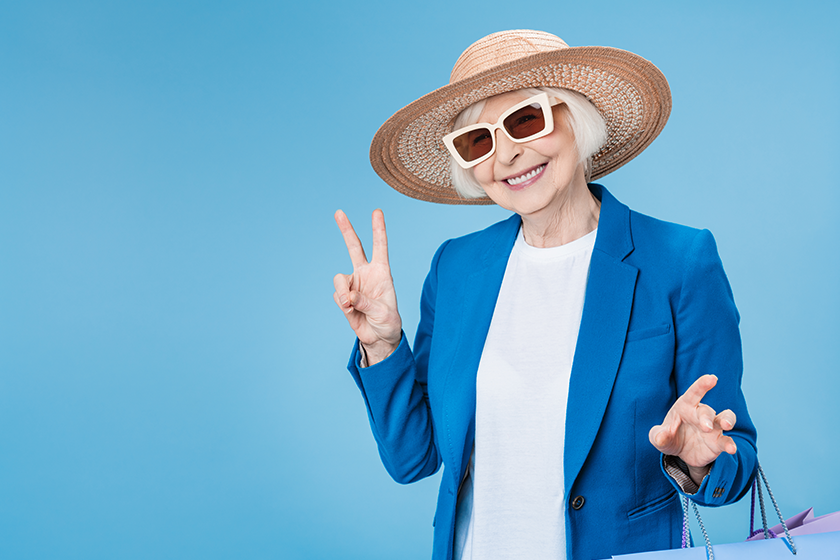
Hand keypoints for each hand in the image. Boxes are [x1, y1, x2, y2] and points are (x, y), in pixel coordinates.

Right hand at [333, 209, 401, 364]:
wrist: (378, 338)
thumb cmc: (388, 322)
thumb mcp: (383, 313)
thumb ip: (366, 302)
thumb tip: (347, 296)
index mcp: (382, 272)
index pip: (380, 247)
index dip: (378, 229)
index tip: (376, 212)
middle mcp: (366, 273)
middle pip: (354, 247)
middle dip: (346, 229)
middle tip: (338, 212)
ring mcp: (353, 284)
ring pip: (339, 279)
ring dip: (343, 292)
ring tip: (351, 305)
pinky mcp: (343, 296)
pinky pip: (337, 296)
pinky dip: (343, 304)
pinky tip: (351, 311)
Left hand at [649, 374, 737, 483]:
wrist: (680, 453)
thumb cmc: (669, 437)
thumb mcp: (659, 437)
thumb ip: (659, 436)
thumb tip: (660, 437)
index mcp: (685, 407)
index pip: (694, 393)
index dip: (702, 385)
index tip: (712, 378)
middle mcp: (701, 414)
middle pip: (706, 411)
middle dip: (707, 418)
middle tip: (706, 427)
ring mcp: (713, 428)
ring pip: (725, 418)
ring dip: (727, 420)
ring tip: (726, 425)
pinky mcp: (718, 442)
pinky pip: (726, 441)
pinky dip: (730, 444)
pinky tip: (731, 449)